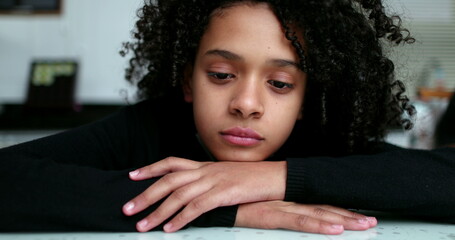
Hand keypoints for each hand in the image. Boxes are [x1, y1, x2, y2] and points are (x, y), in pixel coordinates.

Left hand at [122, 157, 286, 231]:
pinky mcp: (224, 194)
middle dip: (145, 195)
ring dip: (158, 212)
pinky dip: (181, 219)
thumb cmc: (252, 178)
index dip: (150, 168)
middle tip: (127, 209)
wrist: (275, 176)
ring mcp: (214, 181)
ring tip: (143, 225)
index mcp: (205, 165)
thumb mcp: (226, 175)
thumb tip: (192, 192)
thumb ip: (208, 180)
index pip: (172, 162)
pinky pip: (197, 207)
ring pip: (178, 196)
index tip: (132, 175)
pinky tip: (170, 228)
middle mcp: (205, 171)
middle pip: (168, 180)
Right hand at [235, 201, 376, 233]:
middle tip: (371, 220)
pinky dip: (317, 225)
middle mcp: (285, 199)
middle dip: (348, 214)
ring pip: (317, 214)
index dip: (337, 206)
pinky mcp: (268, 215)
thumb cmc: (229, 197)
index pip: (315, 200)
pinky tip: (334, 229)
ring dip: (342, 219)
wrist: (210, 192)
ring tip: (364, 225)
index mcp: (283, 195)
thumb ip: (268, 203)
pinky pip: (297, 221)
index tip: (356, 209)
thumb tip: (278, 206)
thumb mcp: (252, 200)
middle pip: (322, 207)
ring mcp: (278, 206)